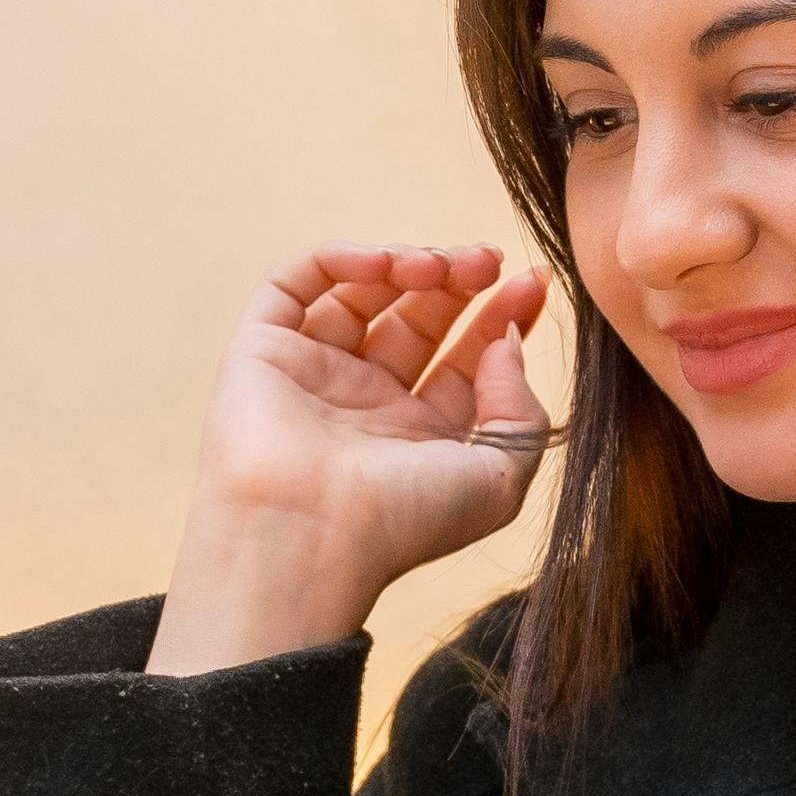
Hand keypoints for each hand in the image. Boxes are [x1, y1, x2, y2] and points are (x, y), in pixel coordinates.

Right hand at [151, 248, 554, 676]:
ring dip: (408, 265)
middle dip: (459, 282)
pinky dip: (340, 259)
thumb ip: (520, 409)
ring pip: (361, 293)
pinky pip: (296, 284)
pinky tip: (386, 263)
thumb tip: (506, 342)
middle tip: (490, 261)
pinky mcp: (263, 350)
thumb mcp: (499, 477)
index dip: (501, 317)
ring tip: (442, 266)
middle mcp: (366, 403)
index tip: (532, 285)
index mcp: (419, 437)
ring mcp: (314, 373)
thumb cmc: (402, 522)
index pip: (465, 358)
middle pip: (419, 317)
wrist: (306, 535)